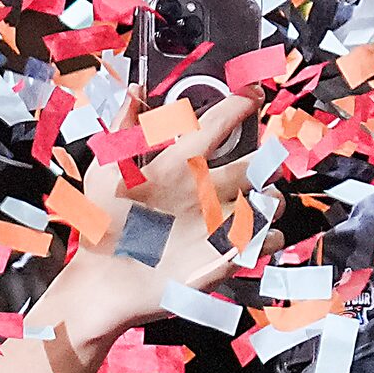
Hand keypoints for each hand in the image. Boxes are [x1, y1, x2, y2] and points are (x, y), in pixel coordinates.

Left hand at [39, 93, 258, 346]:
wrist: (105, 282)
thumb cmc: (102, 226)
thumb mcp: (105, 171)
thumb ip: (123, 130)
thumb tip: (136, 90)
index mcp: (179, 165)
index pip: (216, 127)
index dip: (236, 107)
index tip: (252, 95)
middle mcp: (204, 190)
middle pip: (252, 166)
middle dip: (265, 159)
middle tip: (263, 160)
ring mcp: (217, 223)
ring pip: (266, 202)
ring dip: (271, 199)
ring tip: (262, 202)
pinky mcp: (226, 256)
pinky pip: (263, 242)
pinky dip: (268, 237)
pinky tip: (255, 236)